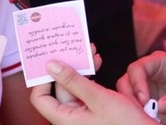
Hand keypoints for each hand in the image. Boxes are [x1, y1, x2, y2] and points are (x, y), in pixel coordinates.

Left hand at [30, 61, 154, 124]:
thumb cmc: (125, 124)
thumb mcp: (98, 98)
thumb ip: (73, 81)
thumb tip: (51, 66)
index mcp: (65, 120)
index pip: (40, 98)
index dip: (43, 78)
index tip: (53, 59)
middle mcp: (70, 119)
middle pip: (59, 89)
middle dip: (69, 67)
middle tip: (78, 48)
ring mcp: (82, 116)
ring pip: (74, 88)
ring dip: (82, 70)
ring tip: (92, 53)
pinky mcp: (93, 112)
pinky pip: (85, 93)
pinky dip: (90, 79)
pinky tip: (98, 65)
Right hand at [116, 51, 165, 124]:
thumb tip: (160, 106)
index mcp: (159, 62)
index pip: (137, 68)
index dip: (137, 83)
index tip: (144, 101)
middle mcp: (148, 74)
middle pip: (125, 82)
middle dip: (130, 98)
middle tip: (142, 113)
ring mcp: (145, 89)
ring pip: (126, 96)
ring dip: (133, 108)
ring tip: (147, 118)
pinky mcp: (146, 104)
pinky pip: (133, 109)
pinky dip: (137, 115)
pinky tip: (149, 121)